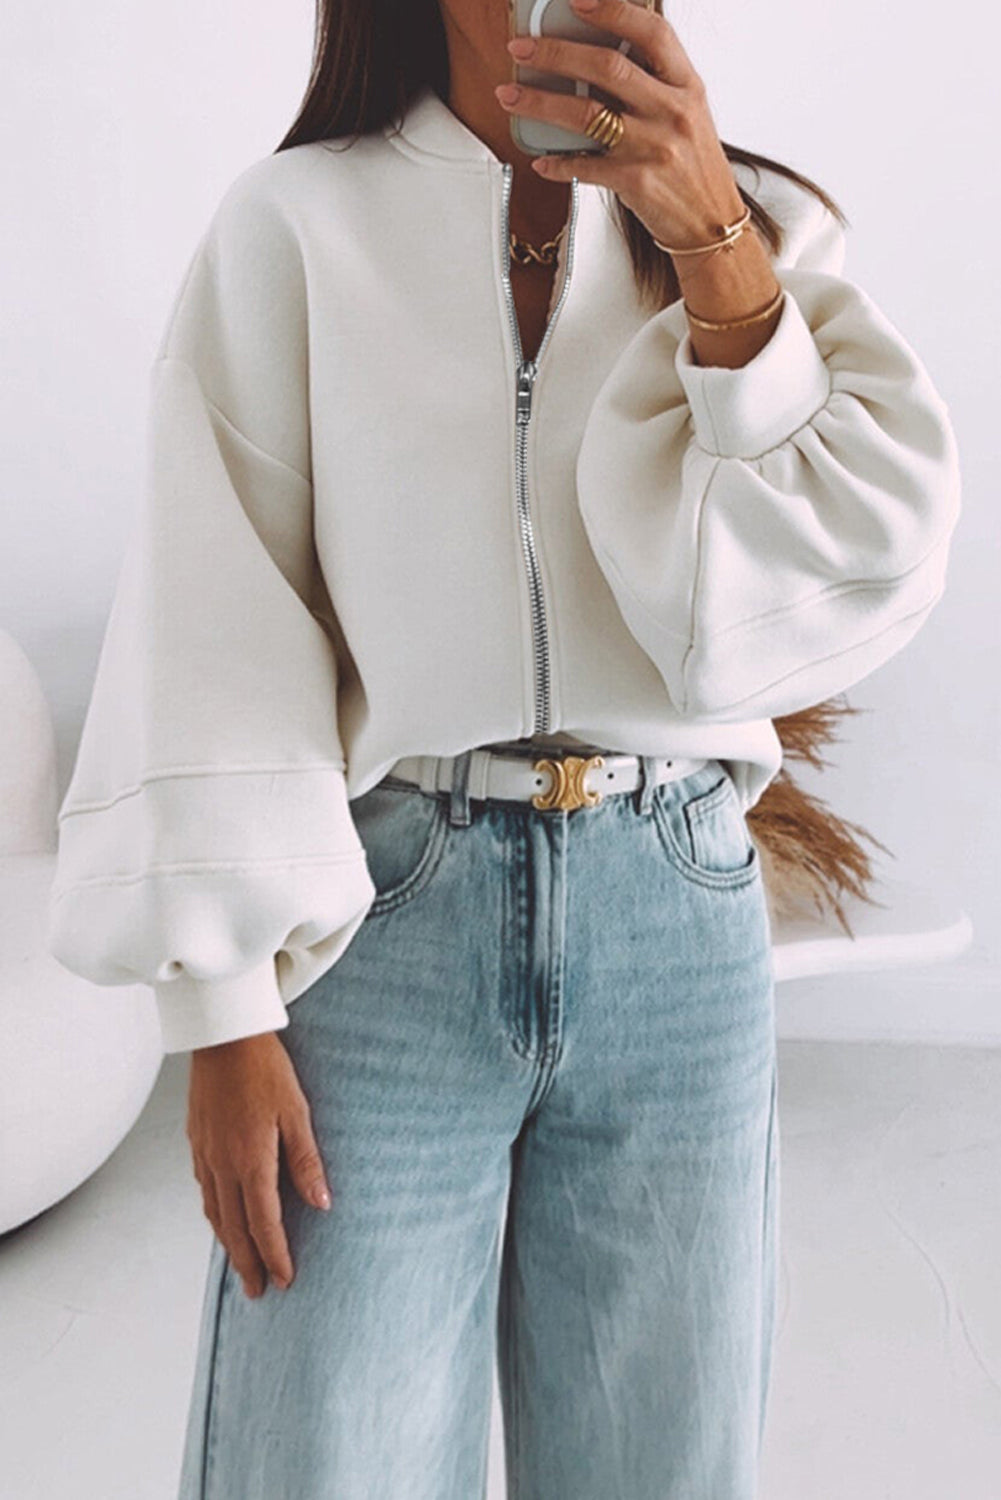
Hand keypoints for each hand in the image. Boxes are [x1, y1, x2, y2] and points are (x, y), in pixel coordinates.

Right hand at [186, 1031, 331, 1298]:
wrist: (224, 1037)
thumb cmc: (265, 1069)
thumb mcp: (296, 1111)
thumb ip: (306, 1161)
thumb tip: (322, 1203)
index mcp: (250, 1160)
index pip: (264, 1223)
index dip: (275, 1255)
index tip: (285, 1280)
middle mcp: (223, 1164)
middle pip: (234, 1228)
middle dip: (248, 1263)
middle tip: (258, 1292)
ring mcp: (205, 1154)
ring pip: (215, 1213)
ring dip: (229, 1244)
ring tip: (240, 1266)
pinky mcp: (197, 1142)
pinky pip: (204, 1191)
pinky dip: (214, 1215)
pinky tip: (221, 1218)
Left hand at [497, 0, 745, 250]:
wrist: (710, 220)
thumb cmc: (693, 164)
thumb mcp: (688, 112)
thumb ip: (654, 82)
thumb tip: (597, 58)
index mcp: (687, 85)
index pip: (653, 33)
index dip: (614, 11)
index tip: (577, 1)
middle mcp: (672, 111)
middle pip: (607, 67)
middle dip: (556, 53)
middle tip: (521, 48)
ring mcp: (654, 147)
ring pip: (586, 114)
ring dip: (540, 102)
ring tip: (509, 94)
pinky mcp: (637, 182)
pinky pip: (585, 167)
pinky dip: (557, 163)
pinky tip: (540, 160)